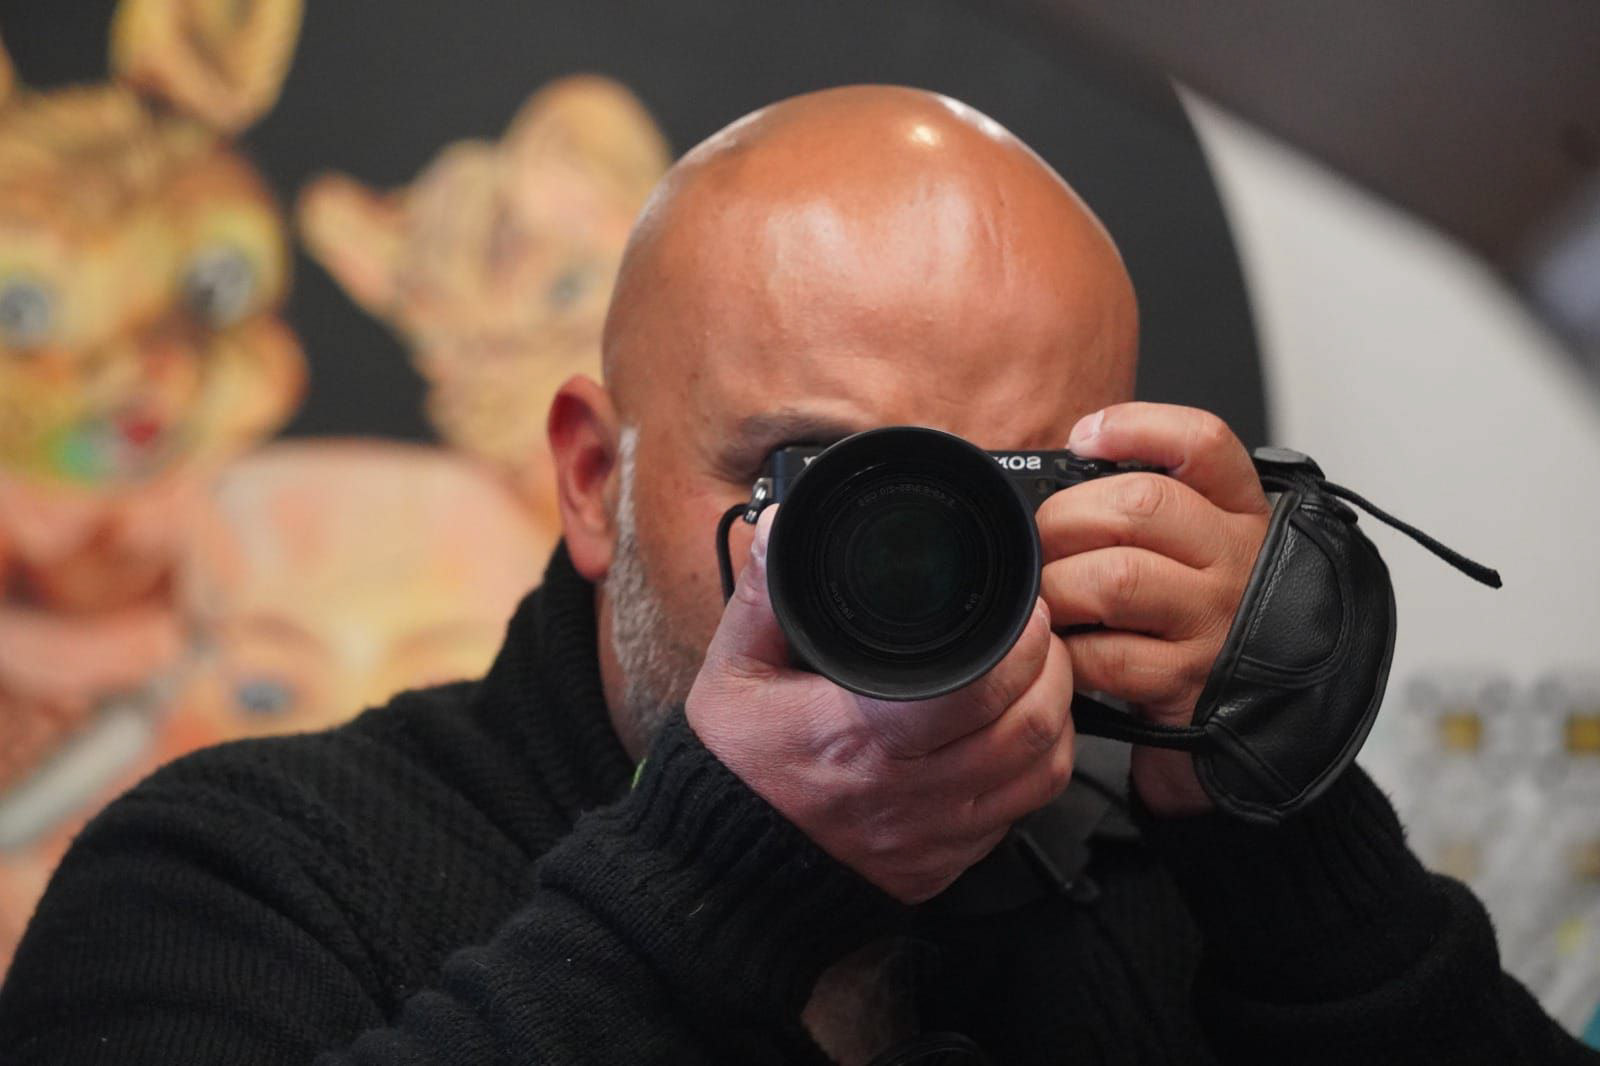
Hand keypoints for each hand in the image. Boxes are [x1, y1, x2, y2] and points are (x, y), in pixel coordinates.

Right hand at [686, 507, 1075, 903]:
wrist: (723, 870)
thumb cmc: (733, 769)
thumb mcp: (733, 670)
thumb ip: (764, 596)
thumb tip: (782, 531)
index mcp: (859, 735)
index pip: (978, 689)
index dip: (1020, 643)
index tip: (1022, 610)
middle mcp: (906, 793)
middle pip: (1030, 728)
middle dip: (1050, 669)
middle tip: (1038, 634)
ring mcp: (932, 837)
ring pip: (1040, 775)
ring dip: (1052, 719)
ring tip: (1036, 680)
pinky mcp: (942, 866)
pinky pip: (1018, 816)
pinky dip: (1031, 771)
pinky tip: (1012, 739)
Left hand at [1038, 402, 1270, 816]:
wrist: (1260, 722)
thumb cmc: (1207, 626)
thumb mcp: (1195, 553)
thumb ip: (1145, 511)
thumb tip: (1056, 482)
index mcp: (1237, 513)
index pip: (1202, 443)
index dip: (1137, 427)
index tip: (1084, 436)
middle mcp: (1235, 560)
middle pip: (1140, 505)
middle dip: (1066, 519)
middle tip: (1044, 544)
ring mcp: (1215, 621)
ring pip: (1117, 576)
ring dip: (1059, 586)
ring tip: (1050, 599)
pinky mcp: (1187, 681)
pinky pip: (1106, 653)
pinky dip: (1068, 649)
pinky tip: (1066, 649)